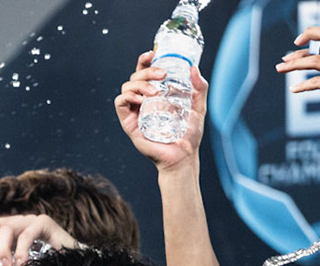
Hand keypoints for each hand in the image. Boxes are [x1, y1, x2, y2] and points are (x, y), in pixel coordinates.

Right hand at [114, 53, 207, 169]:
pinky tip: (141, 99)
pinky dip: (128, 96)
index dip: (145, 60)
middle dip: (147, 71)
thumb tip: (193, 68)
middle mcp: (143, 101)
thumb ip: (199, 88)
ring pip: (127, 86)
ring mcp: (135, 112)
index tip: (153, 53)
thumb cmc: (189, 135)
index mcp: (156, 95)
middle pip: (135, 76)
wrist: (183, 157)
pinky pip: (120, 103)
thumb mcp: (198, 107)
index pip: (145, 73)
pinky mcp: (129, 123)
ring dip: (140, 84)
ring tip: (155, 92)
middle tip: (162, 75)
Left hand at [274, 28, 319, 140]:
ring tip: (279, 69)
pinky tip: (293, 90)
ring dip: (295, 64)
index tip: (297, 43)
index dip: (314, 34)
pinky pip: (316, 82)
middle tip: (287, 51)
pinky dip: (301, 86)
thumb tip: (308, 58)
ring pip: (316, 60)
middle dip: (308, 35)